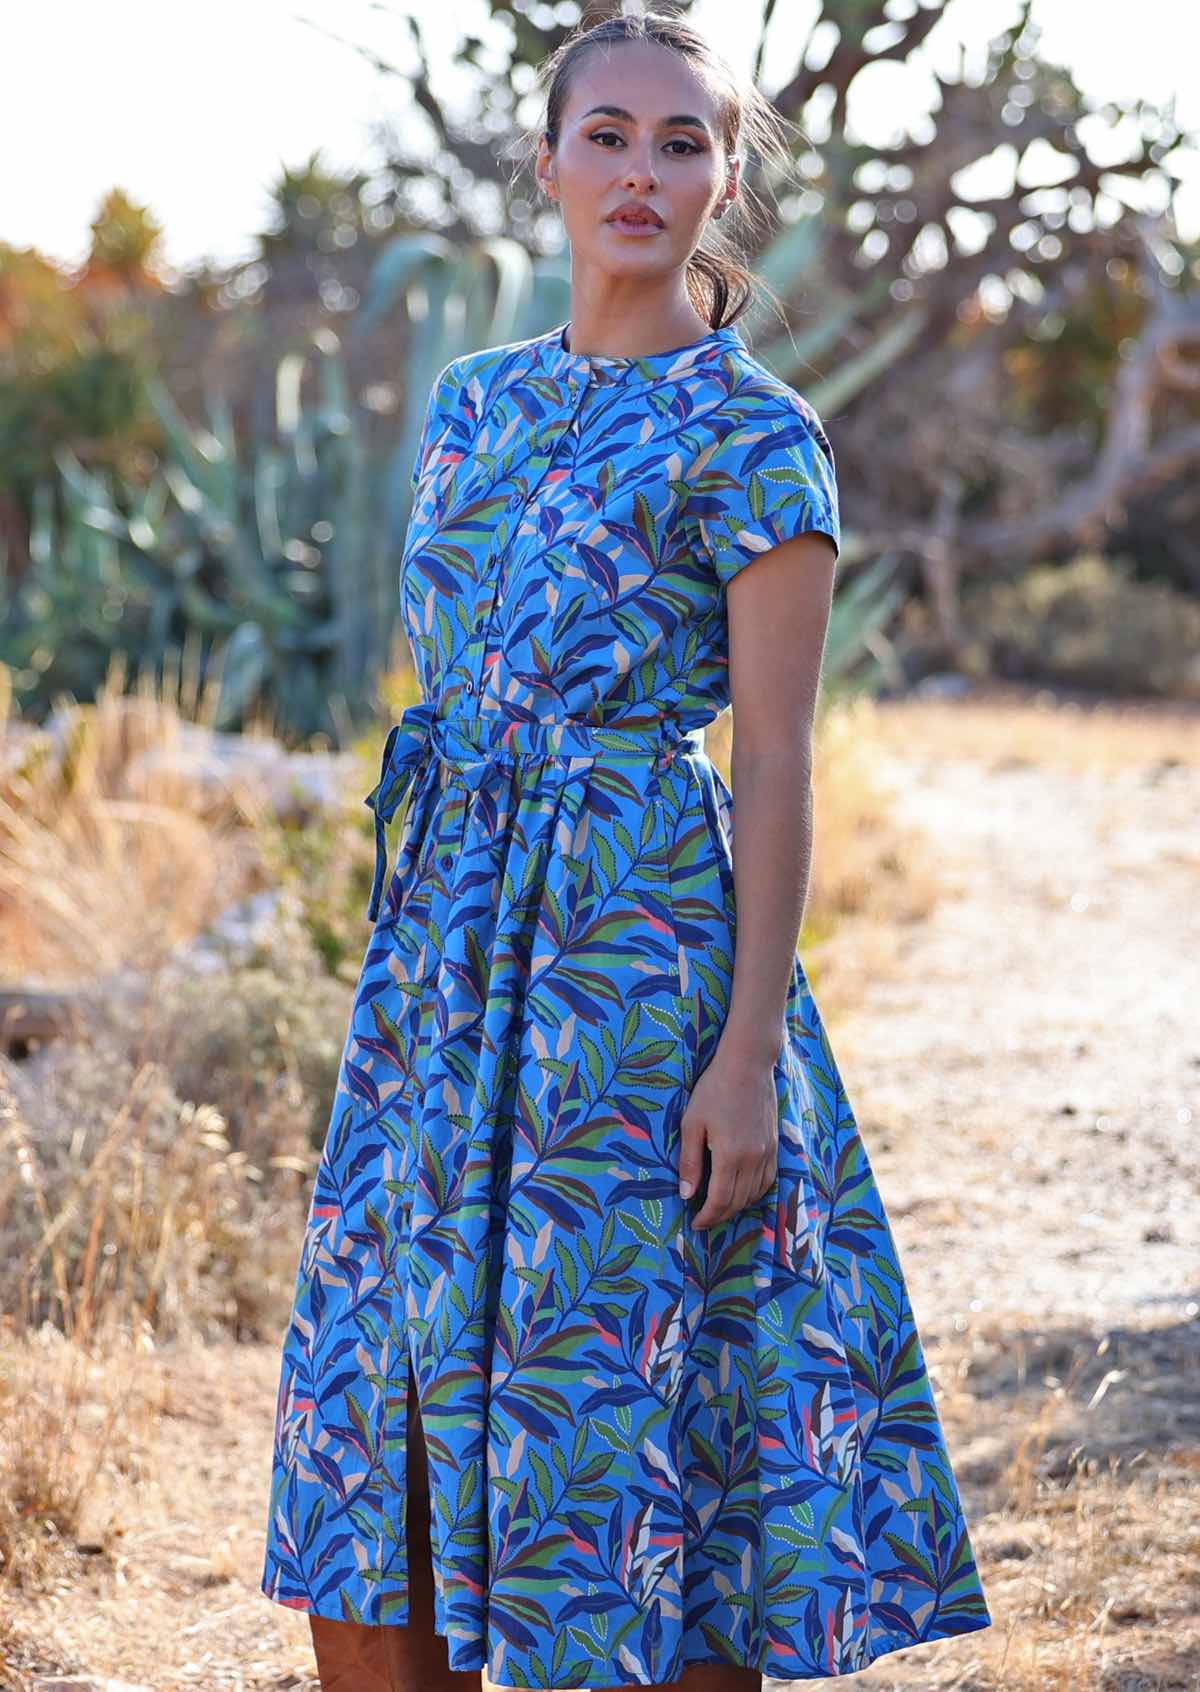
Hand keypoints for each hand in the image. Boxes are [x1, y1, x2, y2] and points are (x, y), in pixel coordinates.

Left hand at [678, 1043, 778, 1229]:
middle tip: (703, 1219)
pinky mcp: (775, 1145)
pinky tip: (741, 1191)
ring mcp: (767, 1152)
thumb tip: (686, 1194)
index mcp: (730, 1155)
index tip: (695, 1223)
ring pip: (755, 1194)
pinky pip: (768, 1180)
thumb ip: (690, 1161)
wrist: (748, 1065)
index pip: (720, 1200)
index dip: (707, 1217)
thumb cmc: (714, 1090)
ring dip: (737, 1206)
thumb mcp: (692, 1123)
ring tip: (719, 1207)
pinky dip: (754, 1192)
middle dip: (720, 1216)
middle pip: (738, 1202)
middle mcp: (753, 1159)